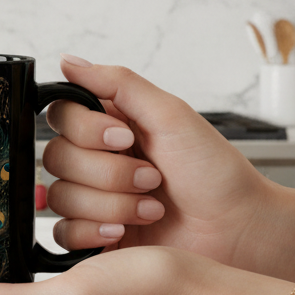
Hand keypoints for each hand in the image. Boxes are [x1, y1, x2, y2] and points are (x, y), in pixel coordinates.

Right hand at [44, 57, 281, 274]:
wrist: (237, 229)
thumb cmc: (214, 172)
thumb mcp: (170, 115)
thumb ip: (117, 83)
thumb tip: (68, 61)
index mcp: (109, 126)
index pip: (61, 116)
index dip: (87, 131)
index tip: (126, 139)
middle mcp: (96, 159)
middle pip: (57, 158)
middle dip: (110, 173)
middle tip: (152, 178)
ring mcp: (94, 199)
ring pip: (61, 196)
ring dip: (112, 204)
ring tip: (151, 208)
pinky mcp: (94, 234)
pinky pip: (63, 232)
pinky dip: (93, 231)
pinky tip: (124, 230)